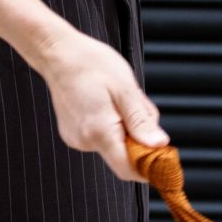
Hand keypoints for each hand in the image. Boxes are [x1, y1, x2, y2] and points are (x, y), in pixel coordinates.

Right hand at [39, 24, 166, 181]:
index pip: (128, 169)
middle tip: (137, 104)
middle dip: (139, 135)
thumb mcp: (125, 89)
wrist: (58, 53)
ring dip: (126, 126)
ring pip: (115, 143)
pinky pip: (102, 136)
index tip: (162, 154)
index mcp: (99, 132)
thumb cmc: (91, 64)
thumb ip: (141, 122)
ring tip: (117, 98)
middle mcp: (85, 141)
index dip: (149, 167)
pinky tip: (105, 102)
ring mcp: (76, 138)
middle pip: (124, 154)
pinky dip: (112, 123)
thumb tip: (159, 145)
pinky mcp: (73, 133)